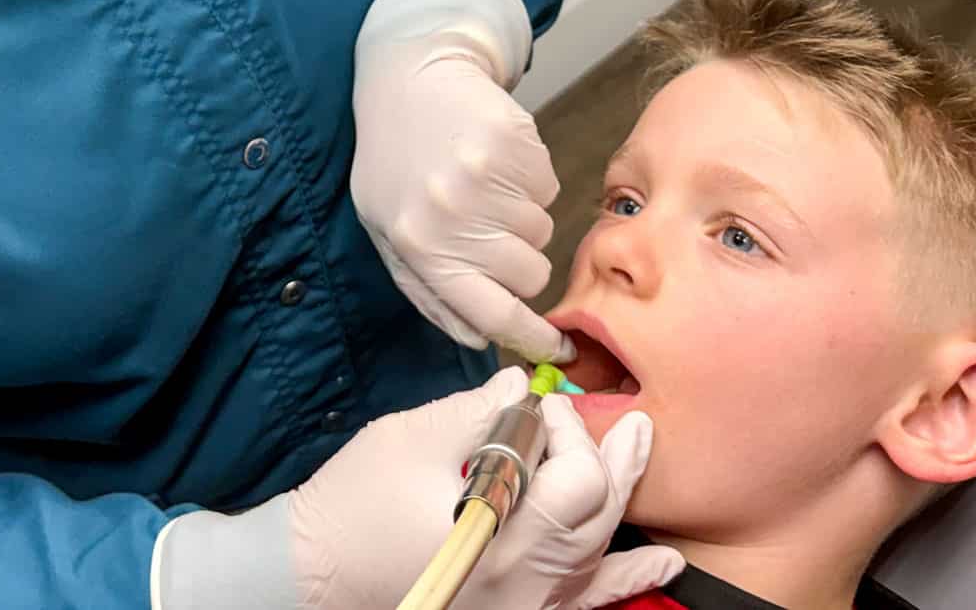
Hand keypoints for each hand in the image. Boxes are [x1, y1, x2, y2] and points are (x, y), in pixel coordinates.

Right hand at [288, 368, 680, 609]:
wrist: (313, 573)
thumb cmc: (354, 506)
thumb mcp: (409, 440)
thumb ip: (476, 410)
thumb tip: (522, 387)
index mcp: (499, 533)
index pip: (575, 479)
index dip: (570, 433)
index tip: (542, 407)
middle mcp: (523, 580)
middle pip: (597, 517)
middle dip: (607, 458)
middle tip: (623, 421)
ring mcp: (523, 606)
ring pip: (599, 557)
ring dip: (623, 503)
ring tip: (642, 454)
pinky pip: (586, 603)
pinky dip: (626, 581)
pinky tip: (662, 563)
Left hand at [350, 0, 569, 362]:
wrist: (408, 83)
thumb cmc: (396, 165)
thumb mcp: (390, 233)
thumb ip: (430, 291)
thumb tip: (482, 337)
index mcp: (420, 249)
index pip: (493, 316)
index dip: (532, 338)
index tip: (558, 349)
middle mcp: (453, 218)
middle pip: (531, 277)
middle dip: (519, 262)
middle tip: (489, 232)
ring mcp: (487, 178)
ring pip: (544, 233)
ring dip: (521, 219)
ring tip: (482, 189)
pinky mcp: (516, 144)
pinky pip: (550, 190)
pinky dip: (529, 183)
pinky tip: (494, 164)